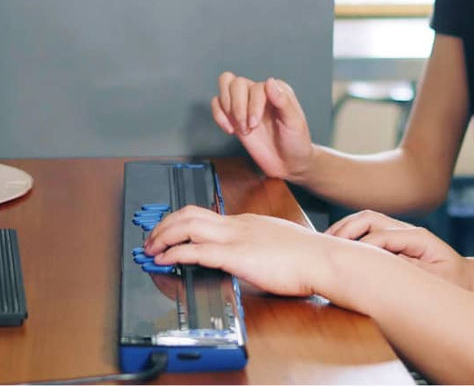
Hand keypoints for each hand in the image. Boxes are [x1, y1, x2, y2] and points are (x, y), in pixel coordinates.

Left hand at [144, 206, 336, 297]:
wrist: (324, 258)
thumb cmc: (309, 257)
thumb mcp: (278, 245)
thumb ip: (260, 248)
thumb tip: (252, 259)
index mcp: (247, 222)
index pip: (205, 215)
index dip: (180, 222)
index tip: (169, 232)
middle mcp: (237, 225)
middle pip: (189, 213)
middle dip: (164, 225)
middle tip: (151, 239)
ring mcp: (236, 238)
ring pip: (187, 225)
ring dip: (163, 236)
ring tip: (150, 248)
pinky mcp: (236, 256)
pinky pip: (196, 250)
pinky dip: (174, 253)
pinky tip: (164, 260)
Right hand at [212, 73, 313, 180]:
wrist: (289, 163)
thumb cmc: (296, 142)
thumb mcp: (294, 123)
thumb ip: (283, 101)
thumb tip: (269, 81)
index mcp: (277, 90)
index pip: (256, 87)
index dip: (252, 105)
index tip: (255, 123)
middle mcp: (260, 93)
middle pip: (236, 83)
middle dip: (238, 107)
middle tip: (247, 127)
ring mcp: (246, 104)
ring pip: (226, 86)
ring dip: (228, 109)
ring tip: (240, 128)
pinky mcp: (234, 117)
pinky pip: (217, 103)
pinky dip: (218, 115)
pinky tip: (230, 129)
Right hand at [326, 210, 469, 289]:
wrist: (465, 279)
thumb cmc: (451, 283)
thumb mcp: (434, 282)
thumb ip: (409, 274)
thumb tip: (380, 269)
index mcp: (417, 237)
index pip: (380, 236)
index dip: (360, 248)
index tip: (341, 262)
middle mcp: (406, 230)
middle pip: (369, 218)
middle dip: (345, 230)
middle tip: (325, 247)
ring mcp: (398, 231)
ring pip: (364, 220)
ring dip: (343, 229)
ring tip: (324, 245)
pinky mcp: (392, 238)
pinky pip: (366, 229)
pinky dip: (348, 234)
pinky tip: (335, 247)